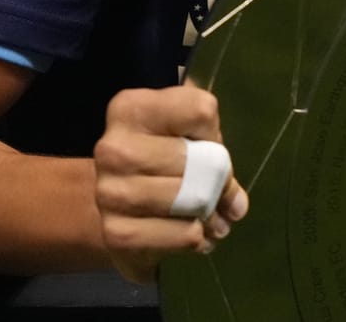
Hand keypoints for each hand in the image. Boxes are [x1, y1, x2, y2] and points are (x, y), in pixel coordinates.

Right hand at [93, 86, 249, 282]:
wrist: (117, 206)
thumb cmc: (160, 160)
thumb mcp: (186, 136)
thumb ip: (215, 153)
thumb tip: (235, 205)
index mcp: (130, 108)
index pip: (201, 111)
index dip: (214, 135)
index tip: (202, 145)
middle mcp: (113, 147)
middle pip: (201, 160)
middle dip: (217, 180)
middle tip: (212, 190)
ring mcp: (110, 192)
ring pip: (195, 199)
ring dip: (209, 213)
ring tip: (204, 213)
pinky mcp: (117, 234)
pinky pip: (185, 235)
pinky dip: (197, 237)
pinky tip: (189, 232)